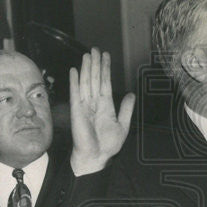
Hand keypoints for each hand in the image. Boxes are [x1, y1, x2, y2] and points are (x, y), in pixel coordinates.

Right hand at [69, 48, 135, 175]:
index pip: (105, 83)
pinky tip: (74, 70)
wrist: (96, 157)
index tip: (105, 55)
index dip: (105, 69)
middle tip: (95, 49)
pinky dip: (75, 82)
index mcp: (105, 105)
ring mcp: (84, 106)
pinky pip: (75, 93)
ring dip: (87, 68)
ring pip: (86, 83)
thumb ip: (126, 109)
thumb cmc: (107, 144)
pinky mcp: (76, 111)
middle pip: (95, 79)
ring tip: (87, 54)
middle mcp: (94, 103)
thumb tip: (131, 94)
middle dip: (96, 64)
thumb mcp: (122, 125)